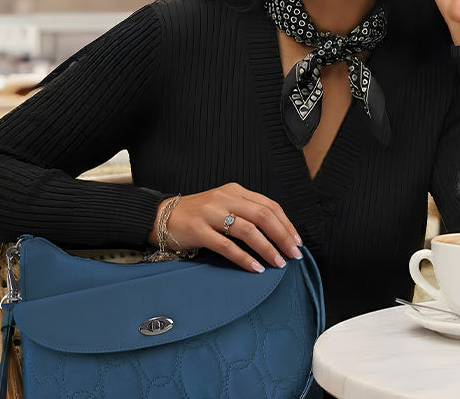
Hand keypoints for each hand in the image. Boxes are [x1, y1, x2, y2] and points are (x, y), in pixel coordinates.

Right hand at [148, 183, 302, 272]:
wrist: (161, 216)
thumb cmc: (198, 214)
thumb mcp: (224, 205)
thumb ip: (246, 212)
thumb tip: (277, 233)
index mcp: (235, 191)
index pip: (269, 205)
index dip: (286, 224)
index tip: (297, 241)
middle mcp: (225, 198)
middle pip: (263, 216)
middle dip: (283, 236)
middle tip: (294, 255)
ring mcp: (211, 213)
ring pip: (248, 230)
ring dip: (267, 248)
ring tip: (278, 263)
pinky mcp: (198, 230)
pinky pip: (226, 246)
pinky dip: (244, 258)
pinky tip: (255, 268)